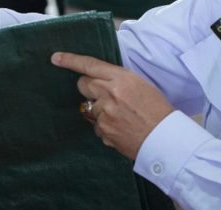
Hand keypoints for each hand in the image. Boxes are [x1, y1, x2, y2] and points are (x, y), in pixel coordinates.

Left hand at [50, 52, 175, 160]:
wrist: (164, 138)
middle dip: (89, 88)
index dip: (70, 61)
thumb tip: (98, 82)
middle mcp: (109, 95)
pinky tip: (120, 128)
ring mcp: (104, 115)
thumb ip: (117, 81)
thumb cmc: (157, 110)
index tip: (56, 58)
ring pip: (88, 108)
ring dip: (99, 111)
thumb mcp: (141, 85)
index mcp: (122, 79)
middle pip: (83, 85)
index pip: (90, 65)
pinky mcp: (103, 132)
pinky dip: (104, 127)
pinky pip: (95, 126)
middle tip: (104, 96)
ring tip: (120, 117)